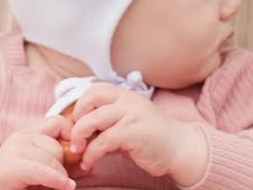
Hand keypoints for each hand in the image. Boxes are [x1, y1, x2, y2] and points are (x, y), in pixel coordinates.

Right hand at [0, 114, 75, 189]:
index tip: (79, 154)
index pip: (59, 122)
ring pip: (52, 158)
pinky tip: (65, 187)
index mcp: (28, 133)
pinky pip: (43, 170)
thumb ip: (61, 165)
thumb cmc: (14, 182)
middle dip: (64, 164)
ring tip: (53, 186)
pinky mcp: (11, 165)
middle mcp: (21, 137)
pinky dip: (57, 180)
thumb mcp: (40, 170)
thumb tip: (87, 165)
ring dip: (60, 176)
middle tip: (61, 179)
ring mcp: (14, 149)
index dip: (72, 136)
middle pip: (57, 145)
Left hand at [67, 83, 206, 183]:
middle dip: (76, 117)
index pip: (95, 89)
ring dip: (79, 137)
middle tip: (72, 135)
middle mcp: (127, 101)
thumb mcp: (128, 122)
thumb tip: (80, 130)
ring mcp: (130, 115)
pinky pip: (102, 142)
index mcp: (126, 95)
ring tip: (76, 151)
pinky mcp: (131, 133)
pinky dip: (90, 155)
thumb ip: (108, 122)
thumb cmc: (151, 138)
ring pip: (92, 120)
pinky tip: (88, 163)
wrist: (179, 149)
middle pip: (91, 98)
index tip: (74, 122)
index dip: (80, 104)